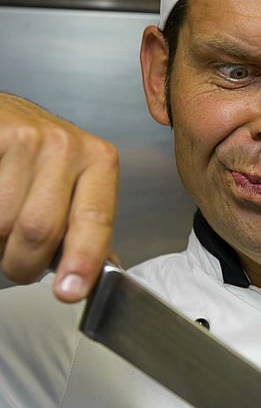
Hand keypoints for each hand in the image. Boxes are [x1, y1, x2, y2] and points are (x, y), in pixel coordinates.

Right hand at [0, 94, 118, 300]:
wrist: (5, 116)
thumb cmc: (39, 158)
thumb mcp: (75, 182)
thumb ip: (88, 226)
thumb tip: (104, 273)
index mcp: (98, 161)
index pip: (95, 220)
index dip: (83, 260)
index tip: (70, 291)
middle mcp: (66, 145)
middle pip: (40, 229)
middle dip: (23, 262)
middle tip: (18, 261)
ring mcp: (26, 139)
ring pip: (4, 223)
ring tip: (3, 229)